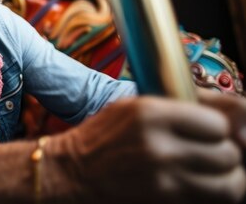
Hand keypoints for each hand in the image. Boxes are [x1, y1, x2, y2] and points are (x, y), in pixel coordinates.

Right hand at [39, 96, 245, 203]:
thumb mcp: (133, 107)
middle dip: (223, 155)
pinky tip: (196, 186)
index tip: (208, 132)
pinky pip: (211, 202)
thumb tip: (230, 115)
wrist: (72, 173)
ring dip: (226, 179)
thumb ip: (179, 107)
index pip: (218, 124)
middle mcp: (160, 147)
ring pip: (230, 185)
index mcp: (151, 114)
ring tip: (211, 174)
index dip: (217, 129)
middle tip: (210, 154)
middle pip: (228, 155)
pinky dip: (211, 195)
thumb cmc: (104, 137)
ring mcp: (163, 181)